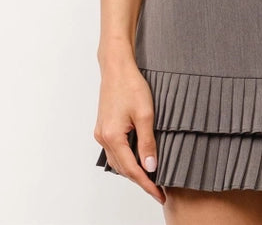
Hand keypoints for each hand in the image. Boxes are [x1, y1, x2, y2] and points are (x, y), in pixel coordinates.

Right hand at [93, 60, 165, 205]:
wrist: (116, 67)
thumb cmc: (131, 85)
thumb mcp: (145, 114)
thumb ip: (147, 143)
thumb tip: (151, 167)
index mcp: (112, 136)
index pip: (132, 169)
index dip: (146, 183)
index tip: (159, 193)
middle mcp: (103, 138)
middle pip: (123, 168)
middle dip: (140, 180)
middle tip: (158, 190)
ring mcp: (101, 132)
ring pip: (118, 161)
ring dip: (133, 171)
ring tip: (151, 178)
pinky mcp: (104, 127)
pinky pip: (115, 150)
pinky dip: (126, 159)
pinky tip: (137, 160)